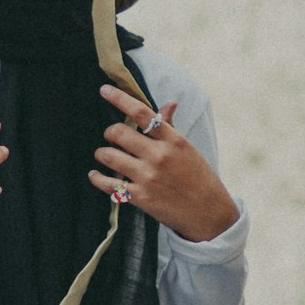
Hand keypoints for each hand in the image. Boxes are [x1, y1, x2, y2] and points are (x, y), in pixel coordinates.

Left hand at [89, 85, 238, 242]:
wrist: (209, 214)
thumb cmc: (200, 179)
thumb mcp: (188, 149)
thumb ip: (171, 127)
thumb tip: (169, 103)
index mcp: (173, 140)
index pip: (142, 112)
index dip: (119, 98)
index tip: (104, 90)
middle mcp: (159, 156)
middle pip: (119, 133)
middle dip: (109, 133)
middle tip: (110, 137)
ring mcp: (148, 177)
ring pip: (109, 156)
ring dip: (102, 153)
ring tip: (103, 155)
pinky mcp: (140, 198)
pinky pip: (109, 184)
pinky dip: (97, 178)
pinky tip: (94, 174)